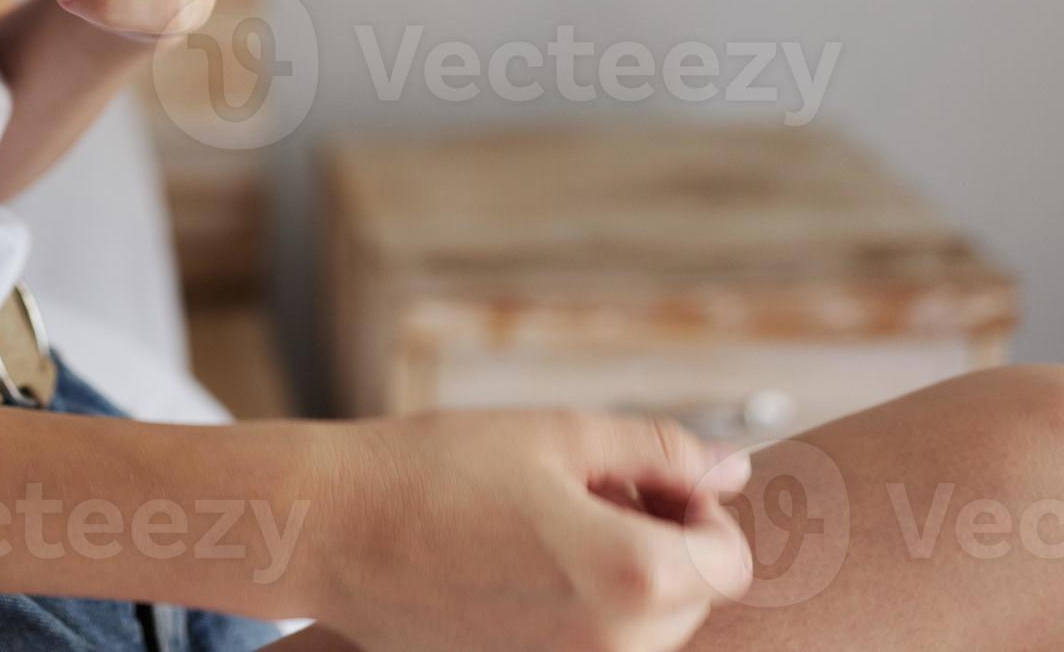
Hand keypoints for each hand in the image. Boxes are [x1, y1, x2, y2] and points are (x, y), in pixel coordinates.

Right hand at [313, 411, 753, 651]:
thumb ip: (660, 451)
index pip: (729, 562)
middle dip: (663, 544)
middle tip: (588, 493)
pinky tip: (524, 570)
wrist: (332, 531)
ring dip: (626, 582)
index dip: (697, 509)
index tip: (641, 480)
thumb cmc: (439, 469)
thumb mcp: (558, 434)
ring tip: (550, 529)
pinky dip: (581, 616)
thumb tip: (731, 471)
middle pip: (691, 601)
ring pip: (645, 634)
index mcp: (631, 577)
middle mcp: (611, 650)